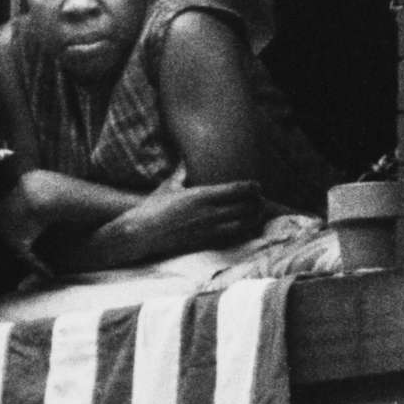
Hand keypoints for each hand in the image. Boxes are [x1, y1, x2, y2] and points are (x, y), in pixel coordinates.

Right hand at [103, 179, 263, 262]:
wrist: (141, 233)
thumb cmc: (152, 208)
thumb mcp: (168, 187)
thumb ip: (180, 174)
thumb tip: (184, 160)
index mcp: (201, 195)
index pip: (236, 190)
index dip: (251, 188)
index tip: (257, 186)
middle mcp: (208, 213)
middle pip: (244, 207)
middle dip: (257, 203)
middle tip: (262, 200)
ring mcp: (208, 229)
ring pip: (242, 224)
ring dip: (254, 218)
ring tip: (259, 214)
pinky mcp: (205, 243)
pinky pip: (232, 237)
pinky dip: (244, 232)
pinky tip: (248, 228)